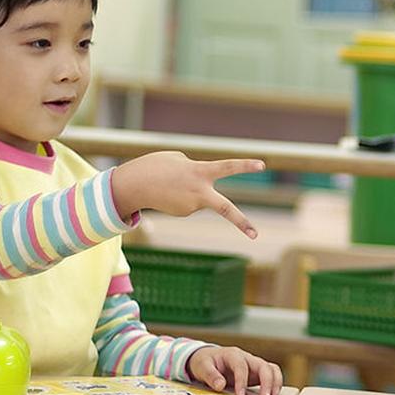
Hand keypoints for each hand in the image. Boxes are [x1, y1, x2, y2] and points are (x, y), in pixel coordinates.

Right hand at [112, 151, 265, 237]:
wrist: (132, 186)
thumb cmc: (156, 166)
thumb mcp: (179, 159)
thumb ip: (197, 168)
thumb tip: (204, 184)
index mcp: (199, 172)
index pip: (227, 167)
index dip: (245, 165)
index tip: (262, 165)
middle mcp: (199, 192)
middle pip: (225, 208)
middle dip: (242, 222)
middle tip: (256, 235)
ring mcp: (191, 206)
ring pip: (200, 196)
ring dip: (189, 189)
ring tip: (169, 183)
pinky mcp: (183, 213)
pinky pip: (190, 201)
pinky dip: (181, 195)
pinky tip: (167, 193)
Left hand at [188, 346, 282, 394]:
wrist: (208, 358)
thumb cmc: (205, 362)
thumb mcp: (202, 367)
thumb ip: (211, 375)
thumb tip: (220, 385)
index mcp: (232, 354)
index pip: (241, 366)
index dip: (242, 380)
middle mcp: (246, 358)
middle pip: (262, 365)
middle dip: (266, 381)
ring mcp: (253, 365)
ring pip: (271, 368)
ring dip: (274, 381)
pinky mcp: (256, 373)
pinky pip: (271, 374)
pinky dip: (275, 382)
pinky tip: (273, 394)